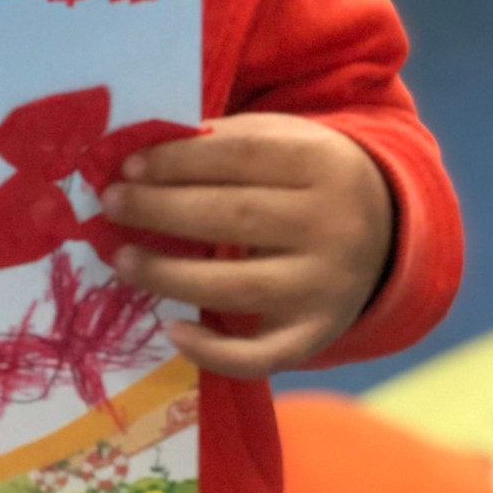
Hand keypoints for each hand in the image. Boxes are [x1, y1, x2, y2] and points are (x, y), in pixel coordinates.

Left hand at [100, 113, 393, 377]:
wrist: (382, 229)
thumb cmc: (302, 174)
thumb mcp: (279, 138)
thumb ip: (219, 141)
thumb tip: (139, 153)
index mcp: (321, 163)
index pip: (243, 156)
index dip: (181, 159)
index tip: (129, 165)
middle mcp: (333, 227)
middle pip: (237, 218)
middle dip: (163, 210)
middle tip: (111, 205)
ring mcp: (327, 287)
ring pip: (241, 287)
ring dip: (170, 275)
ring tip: (121, 260)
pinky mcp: (316, 334)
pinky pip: (264, 354)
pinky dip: (216, 351)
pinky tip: (173, 331)